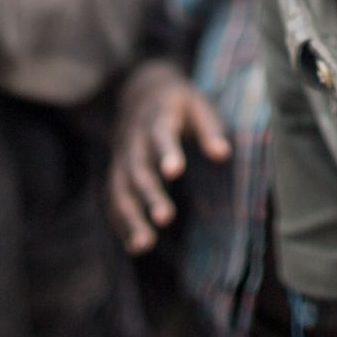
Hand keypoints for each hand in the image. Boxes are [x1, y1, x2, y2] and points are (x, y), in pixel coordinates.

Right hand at [105, 59, 230, 253]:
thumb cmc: (176, 103)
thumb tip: (222, 153)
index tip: (175, 171)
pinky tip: (134, 246)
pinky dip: (121, 222)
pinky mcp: (117, 173)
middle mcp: (133, 140)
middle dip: (149, 194)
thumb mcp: (197, 104)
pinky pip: (114, 199)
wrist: (138, 91)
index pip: (160, 134)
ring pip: (120, 189)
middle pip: (137, 169)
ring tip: (143, 245)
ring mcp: (121, 158)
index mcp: (156, 118)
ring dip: (129, 217)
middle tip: (165, 218)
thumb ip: (209, 128)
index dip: (166, 152)